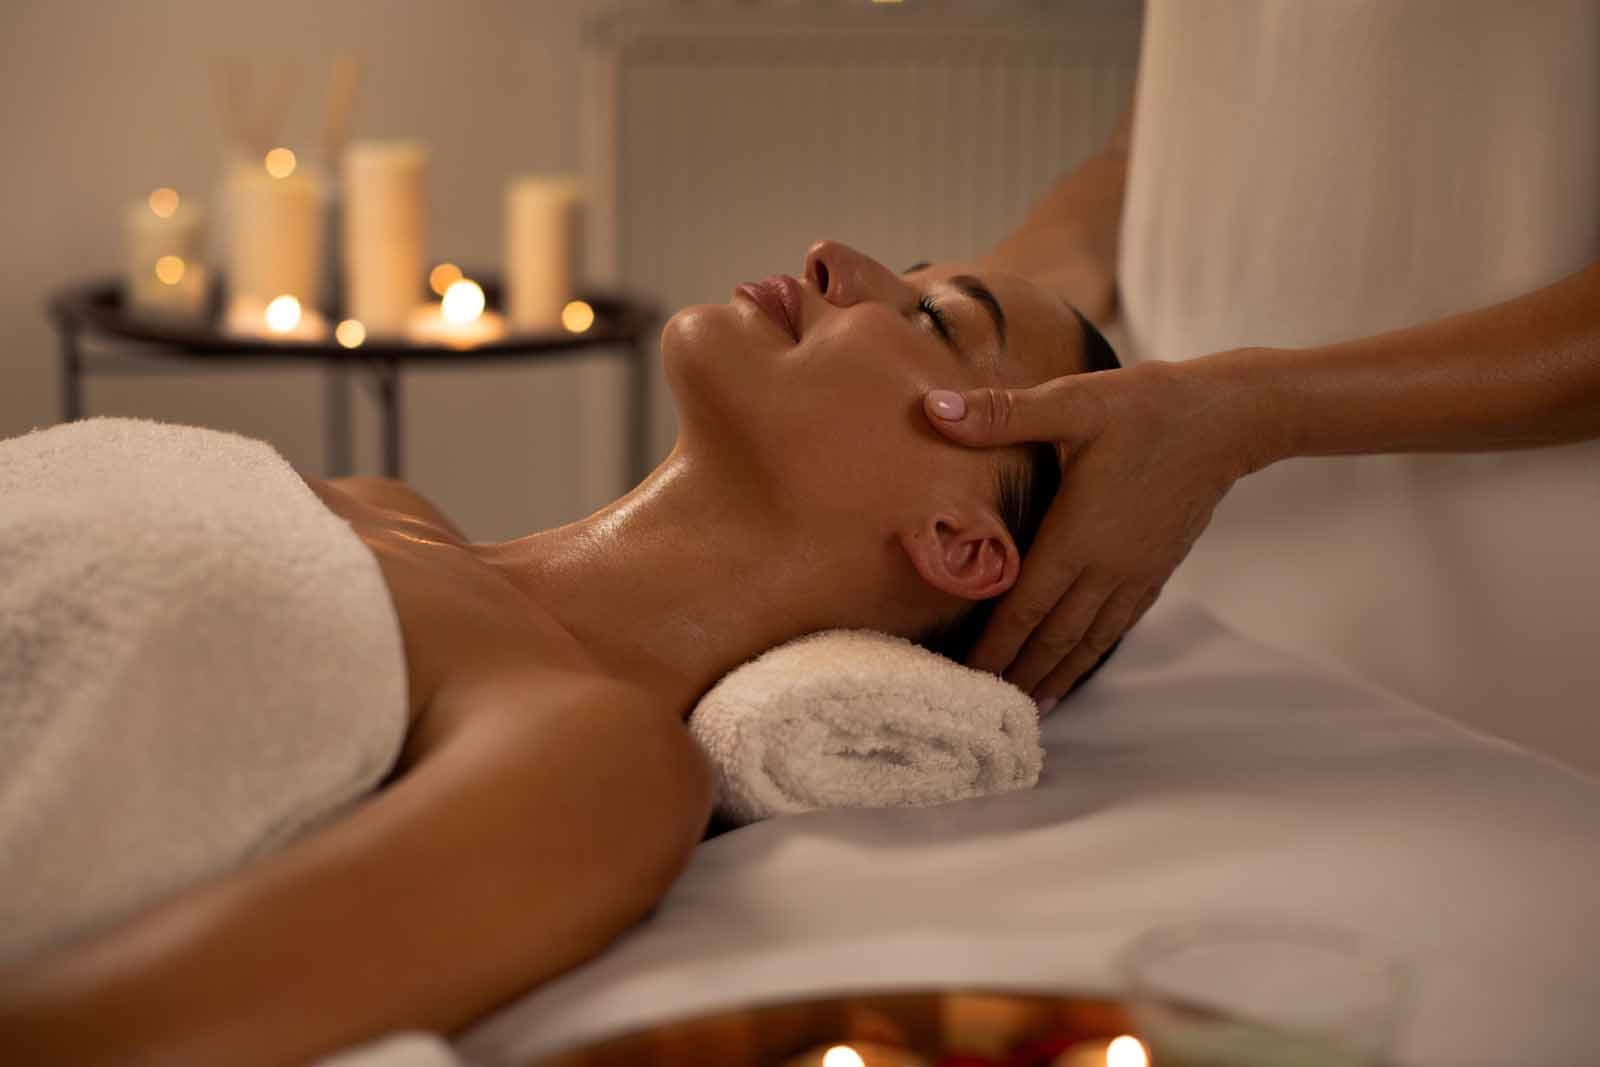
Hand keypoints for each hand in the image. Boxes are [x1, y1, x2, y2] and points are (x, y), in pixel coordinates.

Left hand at [923, 357, 1261, 710]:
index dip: (995, 645)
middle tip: (987, 706)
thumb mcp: (1073, 401)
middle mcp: (1106, 567)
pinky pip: (1118, 624)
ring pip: (1088, 639)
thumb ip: (1003, 414)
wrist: (1228, 420)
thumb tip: (934, 408)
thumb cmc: (1148, 408)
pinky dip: (1093, 652)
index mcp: (1077, 536)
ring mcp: (1135, 573)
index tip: (967, 675)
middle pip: (1055, 636)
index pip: (1025, 607)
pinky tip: (1081, 661)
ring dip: (1057, 672)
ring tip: (1031, 704)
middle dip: (1020, 672)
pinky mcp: (1157, 569)